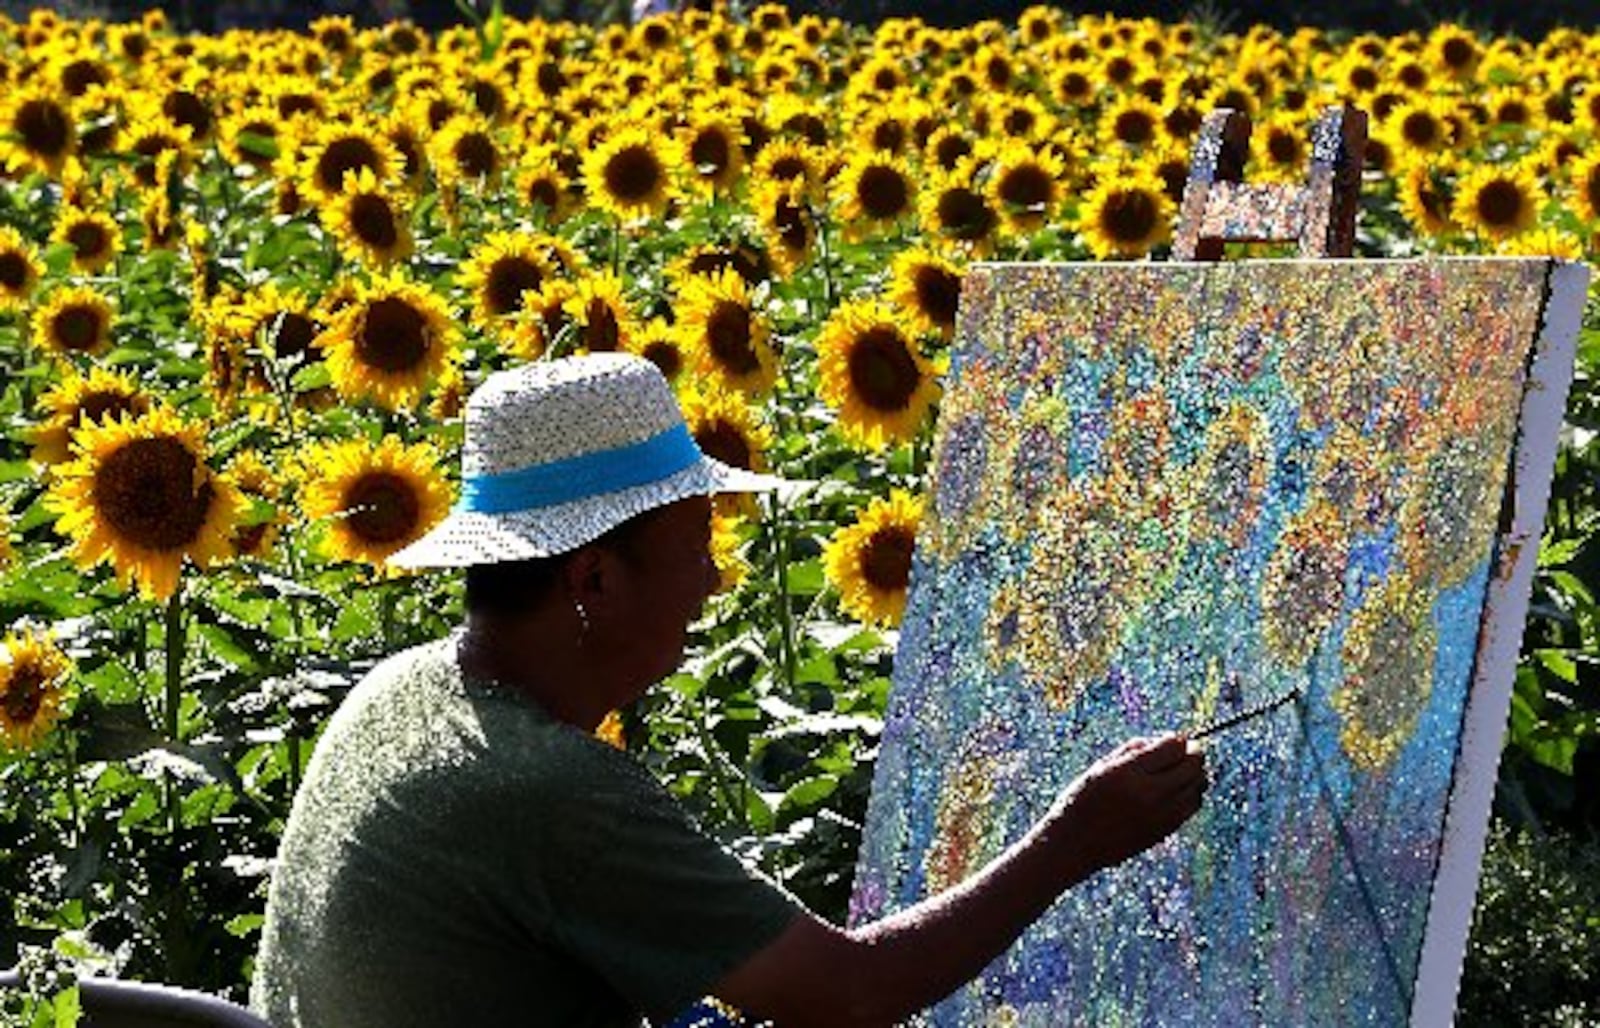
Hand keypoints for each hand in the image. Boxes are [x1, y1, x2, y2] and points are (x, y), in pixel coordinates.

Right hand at [1049, 733, 1206, 872]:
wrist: (1075, 844)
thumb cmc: (1083, 800)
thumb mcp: (1100, 767)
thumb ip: (1134, 750)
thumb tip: (1169, 741)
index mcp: (1127, 772)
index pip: (1173, 747)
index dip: (1178, 740)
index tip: (1174, 740)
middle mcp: (1147, 793)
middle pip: (1191, 765)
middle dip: (1194, 753)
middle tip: (1190, 750)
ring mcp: (1159, 814)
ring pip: (1197, 786)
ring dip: (1196, 774)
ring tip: (1184, 771)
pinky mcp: (1165, 830)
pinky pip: (1192, 806)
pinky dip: (1192, 794)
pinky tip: (1180, 790)